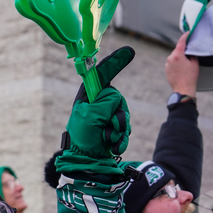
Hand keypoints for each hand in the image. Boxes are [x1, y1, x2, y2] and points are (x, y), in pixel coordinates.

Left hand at [58, 47, 134, 175]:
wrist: (86, 160)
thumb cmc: (83, 137)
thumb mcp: (90, 116)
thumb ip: (105, 102)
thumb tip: (115, 99)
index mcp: (88, 96)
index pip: (102, 75)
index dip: (115, 62)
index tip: (130, 51)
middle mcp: (98, 104)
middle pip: (118, 99)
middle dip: (117, 116)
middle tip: (107, 127)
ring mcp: (106, 116)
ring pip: (124, 115)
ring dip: (118, 130)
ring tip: (106, 138)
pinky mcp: (113, 128)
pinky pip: (126, 129)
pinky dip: (121, 139)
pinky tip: (112, 145)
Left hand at [165, 33, 198, 96]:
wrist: (183, 89)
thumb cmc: (189, 77)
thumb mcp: (194, 63)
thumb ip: (192, 54)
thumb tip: (189, 51)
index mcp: (177, 55)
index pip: (181, 42)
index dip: (185, 36)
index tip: (187, 33)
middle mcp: (170, 58)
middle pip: (177, 50)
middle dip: (183, 50)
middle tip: (190, 53)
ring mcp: (167, 64)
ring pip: (174, 56)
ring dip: (179, 57)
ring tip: (186, 64)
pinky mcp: (166, 69)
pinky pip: (172, 62)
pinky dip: (176, 63)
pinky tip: (182, 68)